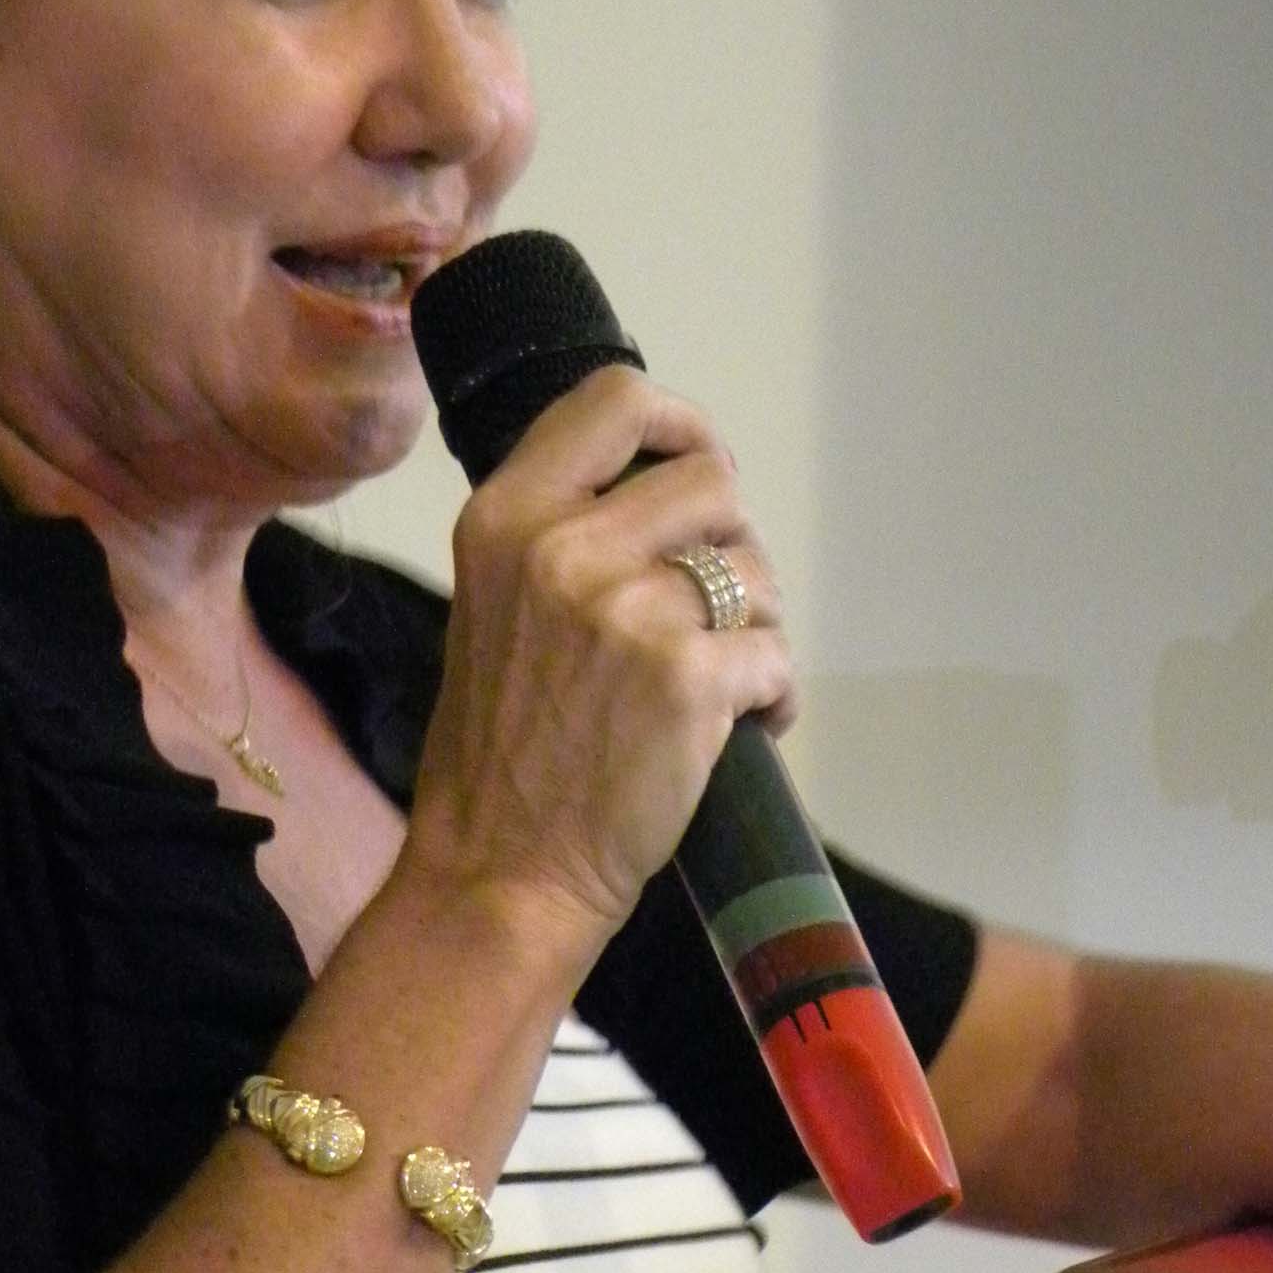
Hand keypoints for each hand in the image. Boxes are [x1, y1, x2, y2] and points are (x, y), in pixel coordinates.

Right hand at [399, 365, 793, 954]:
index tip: (697, 466)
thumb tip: (665, 488)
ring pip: (756, 569)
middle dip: (733, 544)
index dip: (681, 424)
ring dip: (759, 624)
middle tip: (716, 609)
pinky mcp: (689, 678)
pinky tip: (741, 729)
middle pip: (712, 480)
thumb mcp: (494, 603)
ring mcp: (628, 611)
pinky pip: (777, 656)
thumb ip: (562, 533)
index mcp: (507, 517)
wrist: (499, 874)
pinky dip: (775, 698)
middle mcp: (563, 547)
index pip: (616, 399)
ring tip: (720, 679)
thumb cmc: (501, 750)